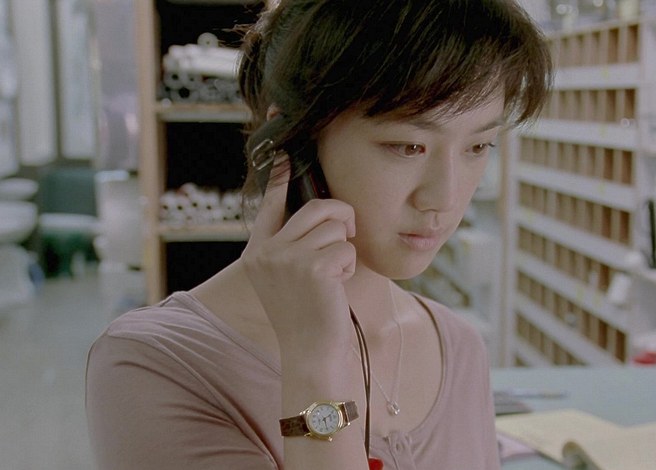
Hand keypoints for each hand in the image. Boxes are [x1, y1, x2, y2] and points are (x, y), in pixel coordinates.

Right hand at [241, 179, 356, 357]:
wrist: (309, 354)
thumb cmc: (305, 316)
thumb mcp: (287, 278)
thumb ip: (291, 246)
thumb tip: (321, 213)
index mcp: (256, 253)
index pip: (269, 205)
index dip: (280, 179)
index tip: (284, 156)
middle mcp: (267, 252)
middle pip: (316, 208)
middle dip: (341, 217)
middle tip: (348, 234)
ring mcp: (288, 258)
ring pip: (336, 227)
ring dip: (344, 249)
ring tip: (334, 276)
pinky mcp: (313, 267)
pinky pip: (346, 247)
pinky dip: (349, 266)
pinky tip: (337, 286)